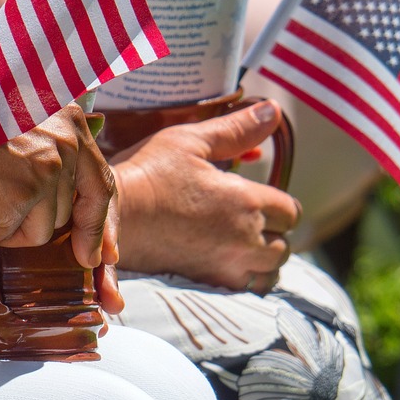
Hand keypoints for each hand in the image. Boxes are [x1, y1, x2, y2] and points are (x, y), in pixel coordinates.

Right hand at [0, 67, 118, 272]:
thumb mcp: (17, 111)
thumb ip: (48, 139)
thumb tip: (61, 184)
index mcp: (70, 120)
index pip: (100, 181)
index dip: (98, 222)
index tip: (98, 253)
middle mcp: (67, 144)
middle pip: (70, 211)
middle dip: (42, 222)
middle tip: (13, 213)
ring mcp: (47, 171)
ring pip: (43, 229)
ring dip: (12, 223)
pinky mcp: (23, 197)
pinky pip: (15, 236)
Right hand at [111, 100, 300, 291]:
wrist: (110, 217)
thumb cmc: (149, 173)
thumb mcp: (191, 141)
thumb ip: (237, 129)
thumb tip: (273, 110)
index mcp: (246, 201)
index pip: (289, 211)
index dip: (278, 203)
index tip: (257, 197)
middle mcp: (244, 239)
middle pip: (283, 246)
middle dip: (273, 233)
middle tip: (248, 219)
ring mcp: (226, 266)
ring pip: (268, 273)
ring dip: (262, 260)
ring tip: (242, 244)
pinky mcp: (205, 283)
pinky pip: (244, 289)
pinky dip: (243, 278)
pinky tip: (225, 262)